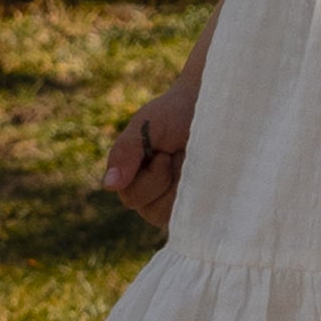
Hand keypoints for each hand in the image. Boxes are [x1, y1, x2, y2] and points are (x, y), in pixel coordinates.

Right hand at [103, 89, 195, 231]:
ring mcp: (175, 204)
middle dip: (168, 178)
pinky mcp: (198, 206)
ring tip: (191, 160)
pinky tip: (206, 172)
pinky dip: (202, 190)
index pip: (132, 198)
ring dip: (185, 183)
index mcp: (132, 179)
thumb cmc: (174, 114)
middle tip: (177, 154)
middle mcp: (151, 197)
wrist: (211, 106)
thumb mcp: (145, 127)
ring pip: (173, 215)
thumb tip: (109, 185)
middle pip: (151, 212)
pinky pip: (195, 213)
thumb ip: (125, 153)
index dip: (152, 175)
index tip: (163, 151)